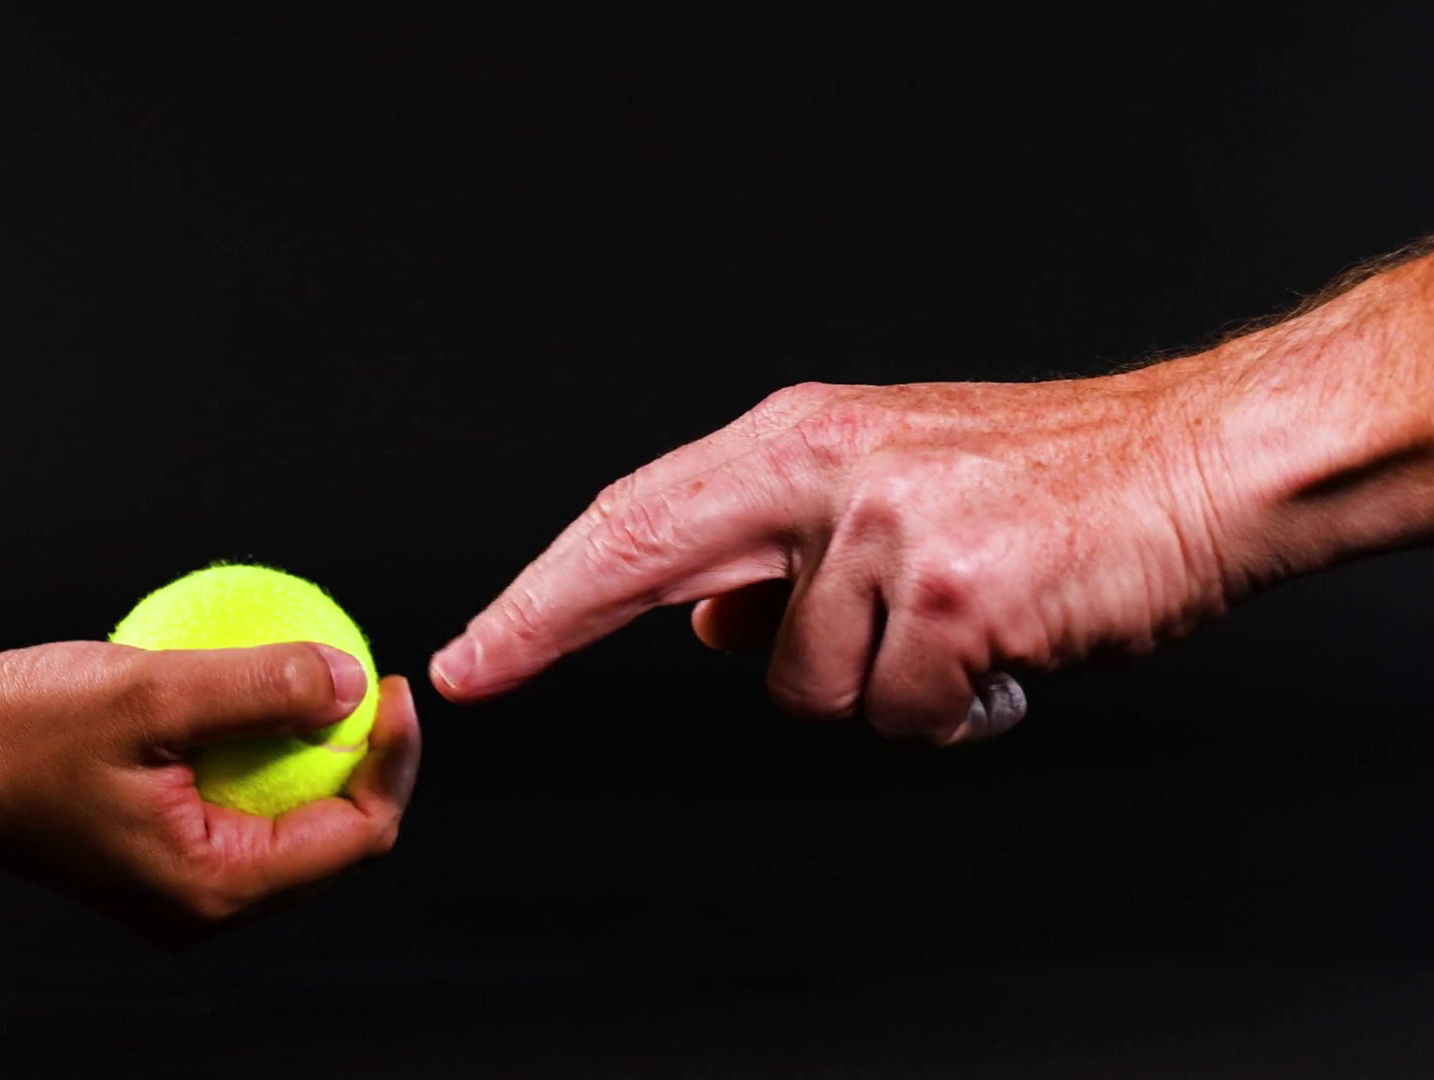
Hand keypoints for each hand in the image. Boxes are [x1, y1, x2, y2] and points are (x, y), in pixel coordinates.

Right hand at [0, 641, 419, 946]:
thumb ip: (261, 688)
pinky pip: (237, 808)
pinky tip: (253, 690)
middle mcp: (206, 905)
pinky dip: (256, 753)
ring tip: (316, 677)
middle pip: (332, 836)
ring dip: (308, 752)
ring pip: (286, 822)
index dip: (392, 759)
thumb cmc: (17, 732)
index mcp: (215, 887)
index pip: (357, 834)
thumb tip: (354, 681)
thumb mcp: (150, 693)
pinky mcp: (157, 856)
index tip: (389, 682)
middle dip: (360, 758)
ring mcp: (180, 886)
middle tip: (363, 674)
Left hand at [430, 369, 1231, 743]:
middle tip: (474, 667)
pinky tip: (1002, 655)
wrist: (1196, 464)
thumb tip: (706, 624)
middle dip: (543, 618)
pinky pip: (903, 714)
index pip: (639, 514)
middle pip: (642, 554)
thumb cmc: (1046, 484)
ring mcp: (889, 529)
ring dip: (875, 689)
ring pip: (805, 686)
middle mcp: (827, 470)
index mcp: (802, 438)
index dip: (546, 587)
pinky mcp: (959, 595)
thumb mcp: (887, 492)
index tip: (475, 645)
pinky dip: (952, 714)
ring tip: (954, 632)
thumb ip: (784, 555)